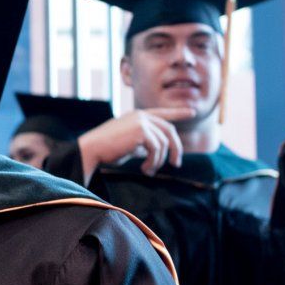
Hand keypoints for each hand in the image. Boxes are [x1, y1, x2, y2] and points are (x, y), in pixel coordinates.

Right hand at [75, 106, 192, 178]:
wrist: (91, 149)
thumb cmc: (106, 150)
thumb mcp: (128, 145)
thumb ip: (143, 144)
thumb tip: (155, 152)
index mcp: (137, 116)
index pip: (162, 113)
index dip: (178, 113)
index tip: (192, 112)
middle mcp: (141, 115)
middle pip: (169, 130)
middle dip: (175, 148)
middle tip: (175, 164)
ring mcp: (141, 121)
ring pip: (163, 143)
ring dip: (158, 161)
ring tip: (148, 171)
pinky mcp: (141, 130)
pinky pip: (157, 149)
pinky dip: (153, 162)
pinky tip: (145, 169)